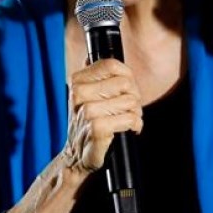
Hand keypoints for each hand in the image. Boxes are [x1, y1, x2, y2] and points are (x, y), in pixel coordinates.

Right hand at [62, 58, 142, 174]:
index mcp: (77, 81)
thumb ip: (90, 76)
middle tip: (129, 108)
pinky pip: (130, 118)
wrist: (76, 157)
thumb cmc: (86, 125)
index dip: (127, 75)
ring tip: (127, 119)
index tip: (127, 88)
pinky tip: (129, 129)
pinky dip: (135, 125)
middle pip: (125, 82)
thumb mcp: (84, 97)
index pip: (112, 64)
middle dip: (134, 96)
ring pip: (130, 101)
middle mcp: (79, 94)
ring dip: (135, 112)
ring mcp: (88, 111)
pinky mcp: (97, 128)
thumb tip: (89, 56)